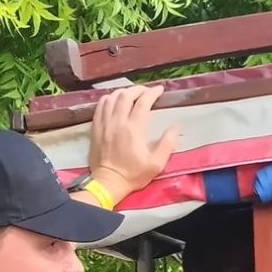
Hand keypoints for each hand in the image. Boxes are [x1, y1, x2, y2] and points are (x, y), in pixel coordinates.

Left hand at [84, 83, 177, 203]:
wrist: (108, 182)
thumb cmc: (133, 174)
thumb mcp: (156, 164)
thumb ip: (167, 144)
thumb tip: (175, 127)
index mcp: (134, 129)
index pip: (143, 102)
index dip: (152, 93)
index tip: (160, 90)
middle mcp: (117, 121)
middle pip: (126, 95)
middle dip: (138, 89)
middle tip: (146, 91)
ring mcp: (104, 123)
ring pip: (112, 97)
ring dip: (123, 92)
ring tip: (131, 94)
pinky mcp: (95, 127)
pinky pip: (100, 106)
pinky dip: (108, 98)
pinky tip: (114, 100)